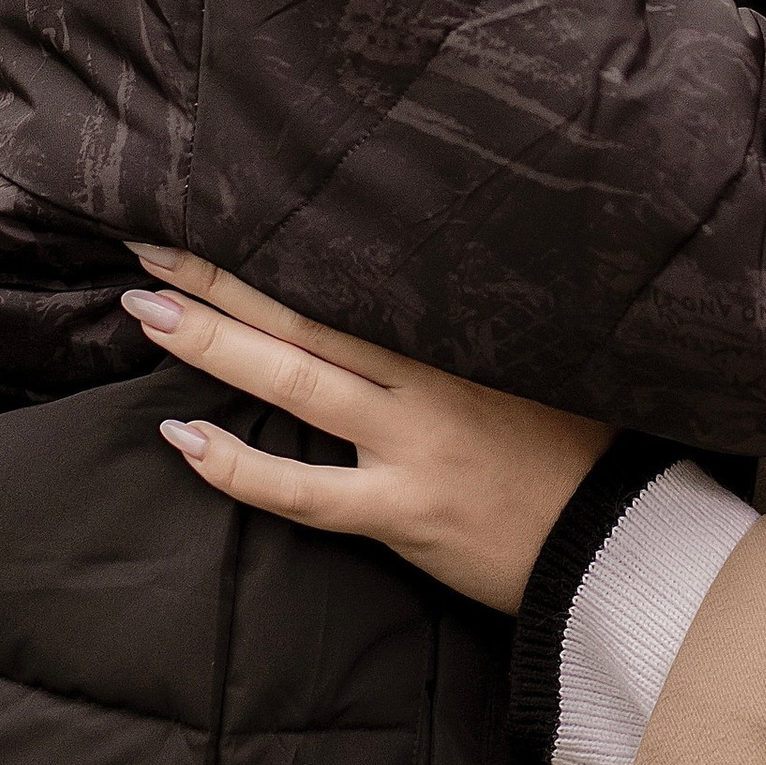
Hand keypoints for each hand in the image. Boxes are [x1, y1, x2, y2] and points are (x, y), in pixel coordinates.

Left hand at [117, 249, 607, 614]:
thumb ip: (458, 352)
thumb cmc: (574, 461)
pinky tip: (184, 440)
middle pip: (304, 320)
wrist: (618, 541)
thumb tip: (396, 321)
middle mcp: (425, 386)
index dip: (274, 261)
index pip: (343, 289)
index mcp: (453, 346)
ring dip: (214, 346)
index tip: (216, 223)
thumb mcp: (527, 377)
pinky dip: (239, 466)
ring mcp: (411, 448)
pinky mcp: (404, 512)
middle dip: (221, 284)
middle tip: (150, 248)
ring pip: (295, 382)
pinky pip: (304, 490)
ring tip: (147, 314)